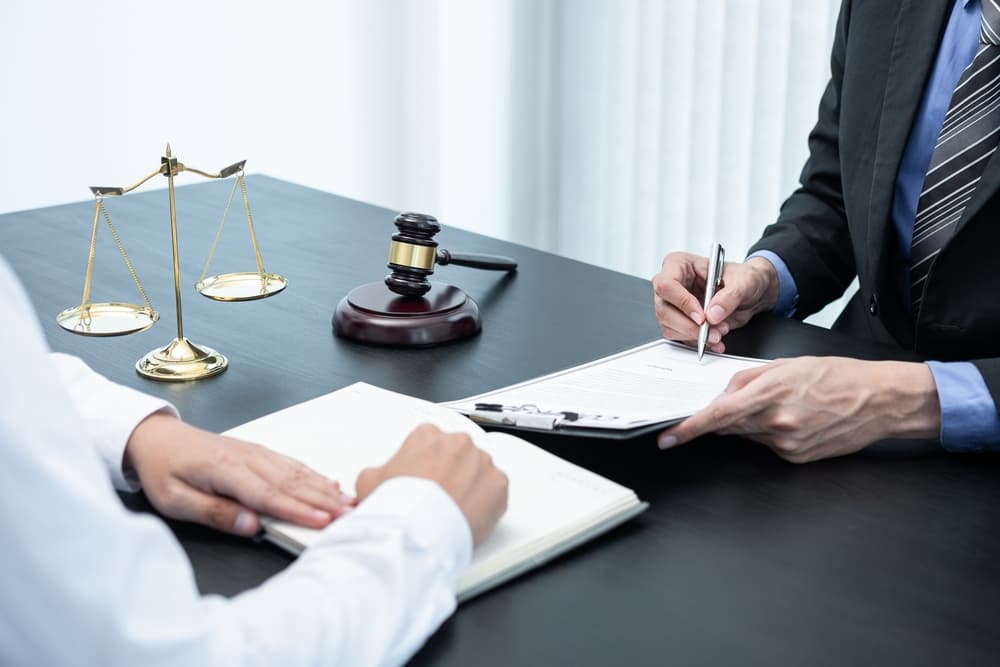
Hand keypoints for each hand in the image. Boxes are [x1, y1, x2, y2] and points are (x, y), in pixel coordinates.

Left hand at [125, 413, 350, 535]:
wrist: (157, 438)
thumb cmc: (164, 470)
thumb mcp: (173, 500)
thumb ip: (213, 512)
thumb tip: (250, 525)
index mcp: (225, 469)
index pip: (268, 494)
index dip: (298, 510)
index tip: (322, 521)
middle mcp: (247, 457)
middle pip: (291, 482)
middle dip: (323, 500)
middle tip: (349, 515)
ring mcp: (256, 452)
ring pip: (297, 472)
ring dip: (325, 489)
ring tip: (349, 503)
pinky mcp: (259, 452)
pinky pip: (292, 464)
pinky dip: (315, 475)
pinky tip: (331, 484)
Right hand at [355, 423, 508, 545]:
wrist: (418, 532)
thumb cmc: (396, 506)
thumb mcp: (368, 480)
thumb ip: (379, 470)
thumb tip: (380, 477)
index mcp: (428, 435)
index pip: (431, 441)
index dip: (426, 463)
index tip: (425, 479)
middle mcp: (458, 442)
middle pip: (458, 454)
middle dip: (452, 472)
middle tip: (440, 496)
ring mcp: (482, 461)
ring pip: (480, 470)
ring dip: (471, 485)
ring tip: (454, 509)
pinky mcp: (499, 484)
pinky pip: (497, 489)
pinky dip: (488, 501)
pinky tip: (471, 515)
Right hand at [652, 253, 779, 353]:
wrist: (752, 292)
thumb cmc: (743, 278)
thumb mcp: (743, 282)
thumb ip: (729, 296)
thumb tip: (713, 314)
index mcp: (680, 265)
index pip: (667, 284)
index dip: (682, 302)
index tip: (701, 316)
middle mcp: (672, 284)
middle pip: (663, 309)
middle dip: (688, 326)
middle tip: (711, 331)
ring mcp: (674, 304)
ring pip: (668, 326)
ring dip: (694, 336)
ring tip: (717, 334)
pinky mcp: (680, 320)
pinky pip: (679, 336)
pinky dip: (697, 342)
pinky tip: (713, 340)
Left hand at [657, 357, 940, 462]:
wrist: (880, 400)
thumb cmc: (838, 376)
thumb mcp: (788, 365)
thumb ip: (748, 380)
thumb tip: (722, 395)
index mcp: (771, 395)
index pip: (718, 416)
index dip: (689, 429)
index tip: (669, 437)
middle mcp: (777, 424)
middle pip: (731, 425)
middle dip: (727, 415)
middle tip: (750, 400)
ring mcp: (788, 444)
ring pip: (749, 435)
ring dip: (753, 421)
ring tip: (787, 404)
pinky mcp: (797, 458)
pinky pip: (769, 445)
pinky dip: (771, 432)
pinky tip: (796, 419)